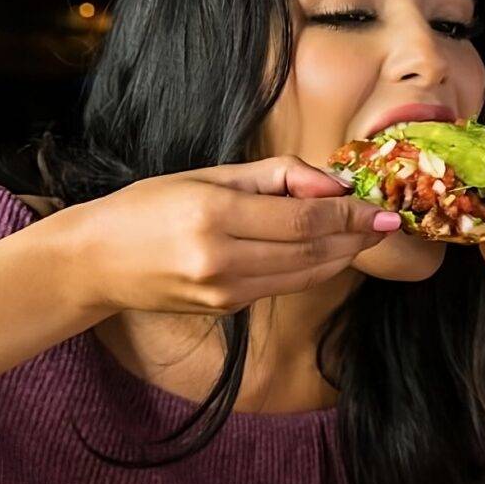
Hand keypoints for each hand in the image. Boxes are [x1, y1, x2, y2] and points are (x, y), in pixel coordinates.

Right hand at [60, 155, 400, 318]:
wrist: (96, 261)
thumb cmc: (147, 207)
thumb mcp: (205, 174)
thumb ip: (273, 176)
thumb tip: (331, 184)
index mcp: (214, 213)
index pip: (304, 219)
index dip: (350, 214)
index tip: (382, 207)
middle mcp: (221, 258)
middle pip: (312, 252)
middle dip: (356, 237)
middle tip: (388, 221)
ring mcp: (224, 291)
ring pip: (304, 275)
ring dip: (342, 256)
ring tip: (367, 235)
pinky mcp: (226, 309)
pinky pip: (282, 286)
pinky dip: (312, 269)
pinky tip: (328, 251)